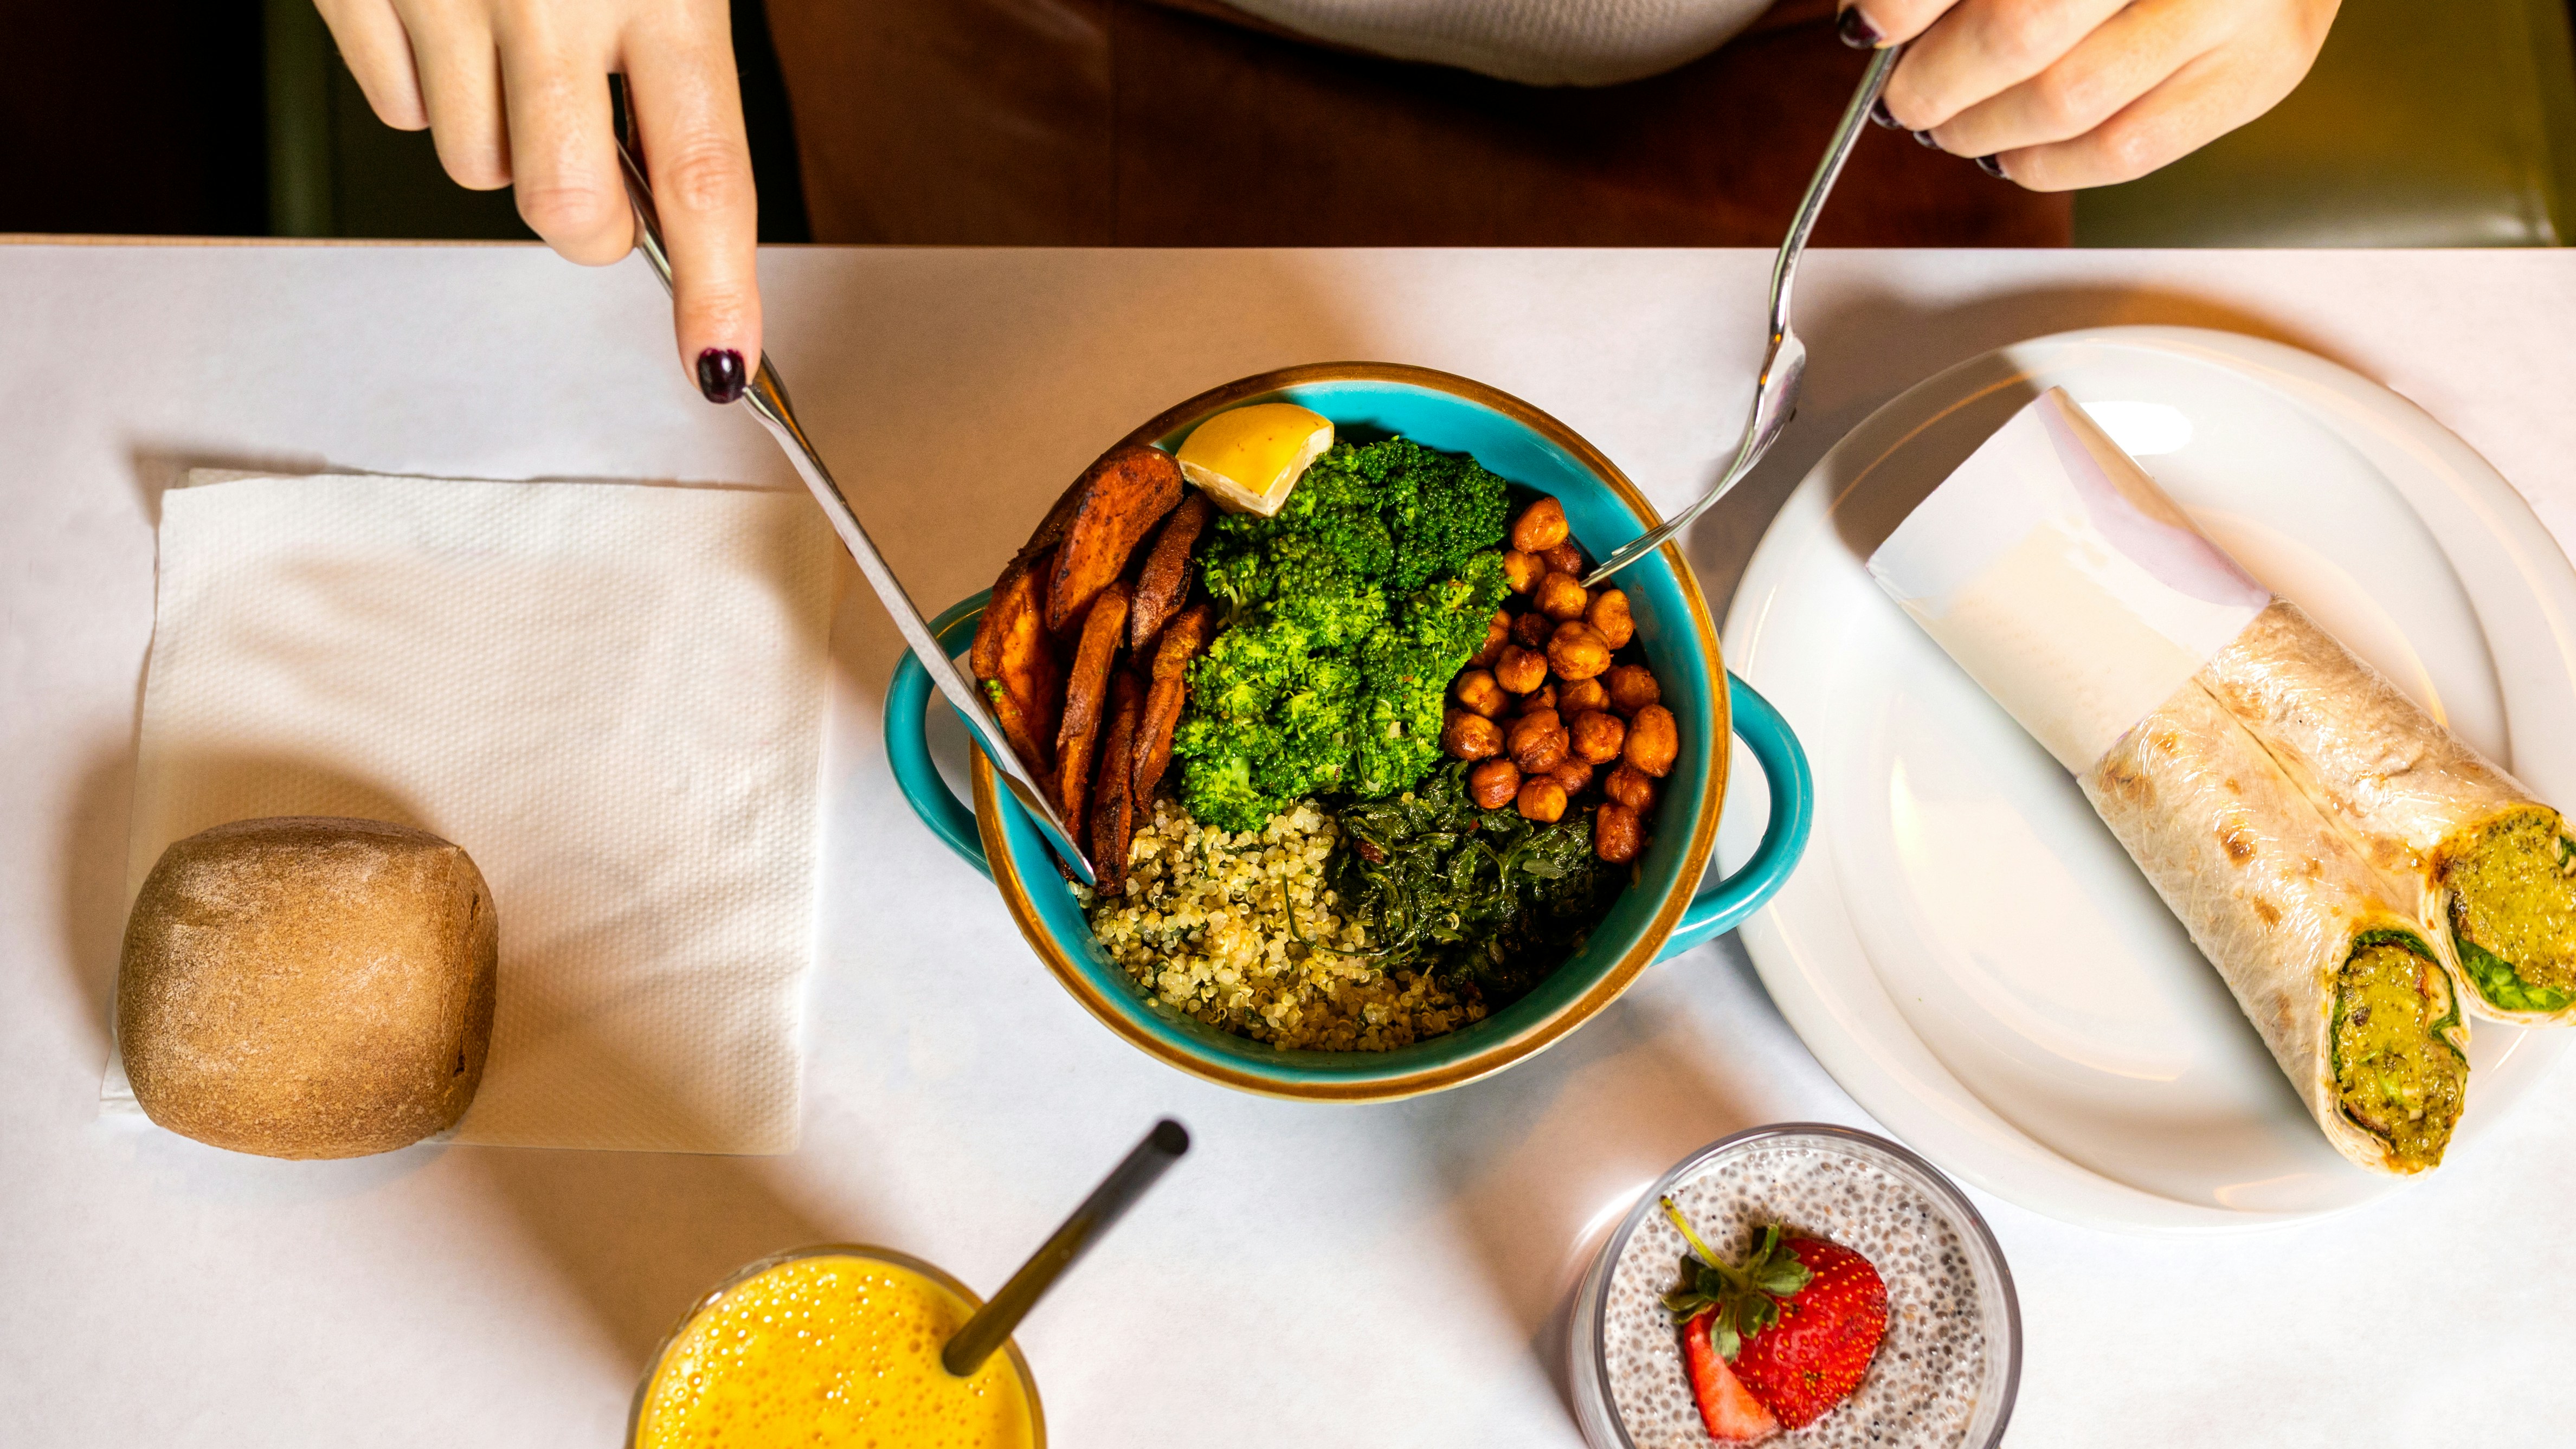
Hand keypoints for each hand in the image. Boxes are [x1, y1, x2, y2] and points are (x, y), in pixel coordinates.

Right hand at [313, 0, 760, 400]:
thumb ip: (681, 63)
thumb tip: (678, 198)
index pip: (702, 174)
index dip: (717, 285)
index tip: (723, 363)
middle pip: (565, 210)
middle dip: (581, 218)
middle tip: (590, 155)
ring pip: (473, 168)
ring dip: (499, 131)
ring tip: (509, 35)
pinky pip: (398, 110)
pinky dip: (425, 81)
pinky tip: (447, 13)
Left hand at [1842, 0, 2341, 189]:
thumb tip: (1881, 22)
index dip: (1910, 3)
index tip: (1873, 27)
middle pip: (2022, 28)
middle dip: (1940, 77)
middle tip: (1908, 93)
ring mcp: (2236, 5)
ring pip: (2067, 99)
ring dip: (1981, 127)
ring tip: (1951, 124)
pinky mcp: (2260, 70)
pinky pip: (2126, 150)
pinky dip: (2045, 163)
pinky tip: (2012, 151)